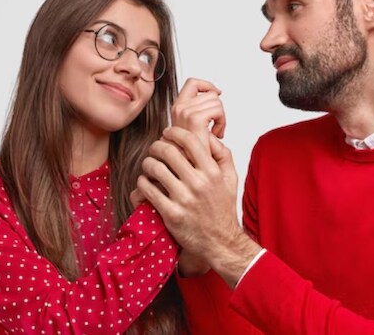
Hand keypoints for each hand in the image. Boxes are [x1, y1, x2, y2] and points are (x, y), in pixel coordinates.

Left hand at [137, 128, 260, 287]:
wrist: (221, 242)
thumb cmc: (223, 209)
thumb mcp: (230, 178)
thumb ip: (222, 154)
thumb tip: (208, 135)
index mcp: (212, 171)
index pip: (190, 140)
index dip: (174, 132)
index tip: (167, 133)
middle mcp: (198, 183)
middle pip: (168, 151)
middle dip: (156, 146)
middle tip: (154, 149)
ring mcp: (184, 199)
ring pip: (155, 168)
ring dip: (147, 164)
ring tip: (149, 166)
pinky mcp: (171, 213)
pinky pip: (148, 190)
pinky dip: (142, 183)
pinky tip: (145, 183)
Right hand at [172, 78, 225, 151]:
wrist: (192, 166)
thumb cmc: (195, 150)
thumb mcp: (194, 125)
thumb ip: (200, 107)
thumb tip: (216, 92)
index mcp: (177, 107)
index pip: (193, 83)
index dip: (207, 86)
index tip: (217, 94)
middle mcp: (179, 108)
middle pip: (209, 93)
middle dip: (218, 108)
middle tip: (216, 125)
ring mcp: (185, 112)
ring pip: (216, 101)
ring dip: (221, 117)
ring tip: (215, 132)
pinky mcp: (194, 119)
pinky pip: (218, 110)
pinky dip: (222, 122)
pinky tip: (217, 134)